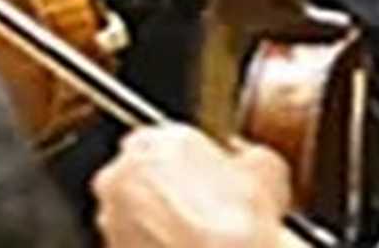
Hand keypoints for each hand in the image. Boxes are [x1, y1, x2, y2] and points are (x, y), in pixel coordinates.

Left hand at [89, 123, 294, 247]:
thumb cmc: (237, 222)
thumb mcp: (266, 168)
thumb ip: (248, 155)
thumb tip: (250, 160)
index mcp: (151, 140)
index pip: (166, 142)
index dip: (190, 161)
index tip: (205, 175)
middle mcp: (120, 176)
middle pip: (142, 175)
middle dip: (167, 188)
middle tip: (201, 207)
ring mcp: (111, 218)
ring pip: (133, 213)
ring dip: (156, 220)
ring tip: (193, 234)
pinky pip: (134, 242)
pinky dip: (151, 245)